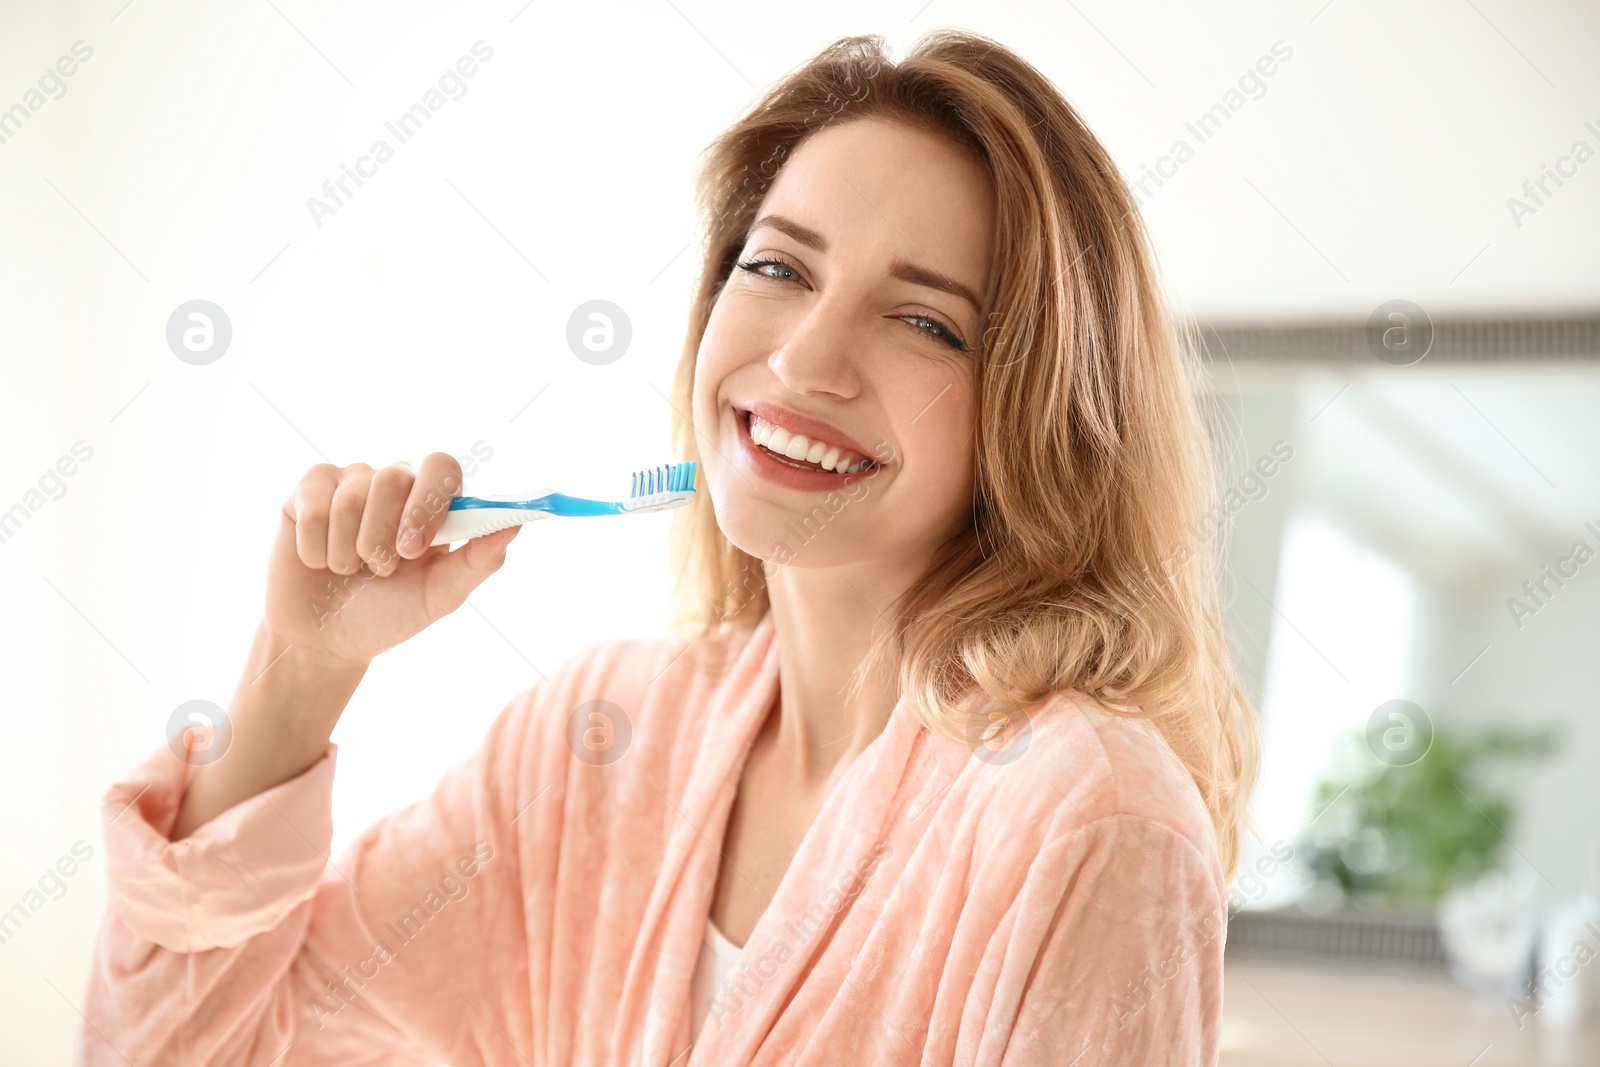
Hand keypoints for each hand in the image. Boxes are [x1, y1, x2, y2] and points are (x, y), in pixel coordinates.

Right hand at [262, 454, 519, 666]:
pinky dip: (316, 548)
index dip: (429, 501)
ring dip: (349, 550)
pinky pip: (312, 504)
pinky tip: (319, 563)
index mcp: (432, 502)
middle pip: (393, 476)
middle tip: (381, 570)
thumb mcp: (439, 596)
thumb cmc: (388, 615)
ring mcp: (349, 483)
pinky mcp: (307, 491)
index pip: (442, 467)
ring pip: (351, 495)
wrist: (325, 642)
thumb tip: (516, 524)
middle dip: (384, 533)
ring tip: (349, 572)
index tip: (415, 549)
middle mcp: (393, 483)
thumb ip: (479, 560)